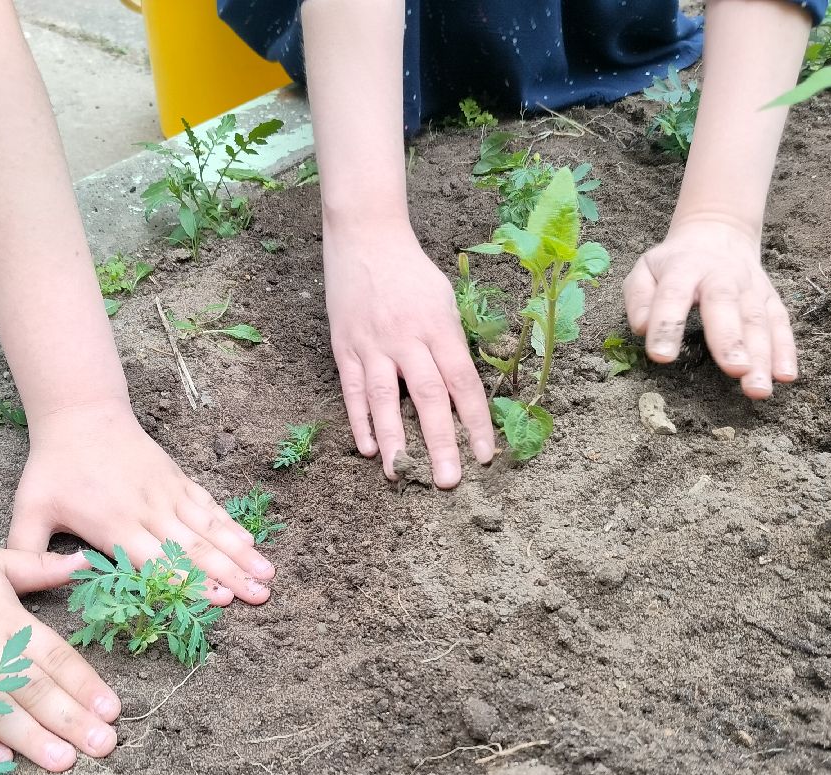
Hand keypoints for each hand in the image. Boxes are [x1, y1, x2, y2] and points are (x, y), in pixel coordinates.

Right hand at [0, 530, 120, 771]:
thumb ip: (38, 568)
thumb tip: (86, 563)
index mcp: (3, 616)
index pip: (53, 654)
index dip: (84, 684)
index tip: (112, 710)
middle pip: (32, 687)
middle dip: (71, 718)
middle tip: (104, 746)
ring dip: (32, 737)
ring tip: (64, 760)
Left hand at [7, 403, 273, 604]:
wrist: (81, 416)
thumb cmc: (54, 468)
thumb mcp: (29, 510)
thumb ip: (28, 553)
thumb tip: (30, 590)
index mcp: (115, 526)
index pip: (157, 559)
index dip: (190, 580)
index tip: (220, 598)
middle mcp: (148, 511)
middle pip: (195, 548)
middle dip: (230, 574)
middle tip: (260, 597)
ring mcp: (167, 494)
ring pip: (210, 529)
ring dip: (240, 554)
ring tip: (268, 575)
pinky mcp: (177, 480)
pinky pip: (208, 506)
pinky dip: (231, 525)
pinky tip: (251, 543)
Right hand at [322, 219, 495, 486]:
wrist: (365, 238)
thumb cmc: (412, 273)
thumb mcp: (444, 300)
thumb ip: (452, 343)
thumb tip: (462, 391)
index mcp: (440, 326)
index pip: (463, 382)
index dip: (475, 422)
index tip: (484, 456)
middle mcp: (407, 338)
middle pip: (428, 397)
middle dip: (440, 442)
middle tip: (448, 481)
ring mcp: (373, 345)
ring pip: (385, 399)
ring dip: (394, 440)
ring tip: (401, 475)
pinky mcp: (345, 347)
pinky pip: (354, 390)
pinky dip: (359, 421)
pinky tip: (368, 449)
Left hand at [623, 217, 797, 398]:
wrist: (718, 233)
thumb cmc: (675, 263)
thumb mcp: (645, 269)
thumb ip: (639, 297)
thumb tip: (642, 328)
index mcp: (684, 268)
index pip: (673, 296)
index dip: (667, 325)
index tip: (662, 357)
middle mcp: (721, 276)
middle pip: (726, 306)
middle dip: (731, 340)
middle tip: (736, 370)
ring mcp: (750, 287)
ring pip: (758, 320)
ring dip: (762, 355)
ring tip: (759, 389)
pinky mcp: (770, 298)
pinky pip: (780, 323)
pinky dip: (785, 350)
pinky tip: (785, 376)